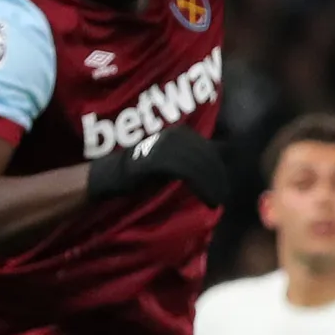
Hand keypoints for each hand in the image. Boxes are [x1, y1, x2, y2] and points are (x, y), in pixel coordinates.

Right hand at [87, 124, 227, 206]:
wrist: (110, 176)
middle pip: (207, 156)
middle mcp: (176, 134)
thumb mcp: (171, 163)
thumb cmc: (142, 173)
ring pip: (200, 165)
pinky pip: (189, 172)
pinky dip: (202, 187)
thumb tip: (219, 166)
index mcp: (182, 132)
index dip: (219, 168)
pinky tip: (207, 199)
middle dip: (218, 178)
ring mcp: (166, 144)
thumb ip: (191, 160)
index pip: (209, 149)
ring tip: (216, 201)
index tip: (223, 187)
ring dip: (212, 185)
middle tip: (222, 198)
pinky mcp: (159, 157)